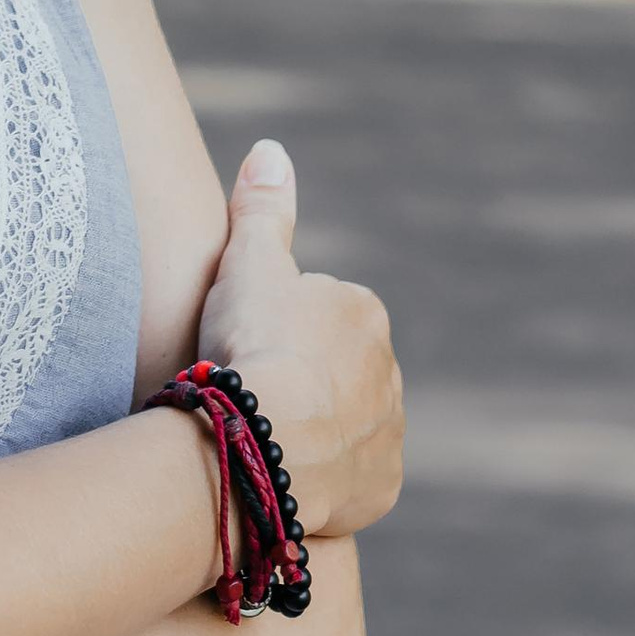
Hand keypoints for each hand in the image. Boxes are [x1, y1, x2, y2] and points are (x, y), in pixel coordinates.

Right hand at [193, 141, 401, 541]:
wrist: (265, 442)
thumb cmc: (251, 344)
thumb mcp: (247, 263)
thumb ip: (262, 209)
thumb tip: (271, 149)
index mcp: (363, 313)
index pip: (318, 314)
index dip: (274, 330)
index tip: (245, 344)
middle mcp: (390, 371)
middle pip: (336, 371)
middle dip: (301, 378)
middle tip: (250, 390)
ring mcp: (388, 432)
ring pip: (346, 424)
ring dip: (314, 427)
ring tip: (263, 434)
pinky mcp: (380, 486)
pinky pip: (351, 477)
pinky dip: (322, 475)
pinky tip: (284, 471)